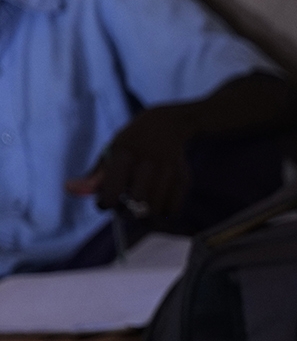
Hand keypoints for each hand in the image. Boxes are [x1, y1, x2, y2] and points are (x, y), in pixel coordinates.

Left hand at [65, 106, 195, 220]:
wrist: (166, 125)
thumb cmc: (131, 144)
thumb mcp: (110, 154)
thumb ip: (93, 177)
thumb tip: (69, 190)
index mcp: (123, 154)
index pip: (111, 192)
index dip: (105, 204)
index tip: (105, 203)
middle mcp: (148, 161)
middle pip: (137, 205)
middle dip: (127, 213)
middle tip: (123, 208)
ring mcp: (168, 170)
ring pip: (155, 210)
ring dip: (144, 215)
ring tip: (139, 207)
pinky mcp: (183, 178)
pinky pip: (172, 209)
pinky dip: (162, 213)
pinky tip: (156, 204)